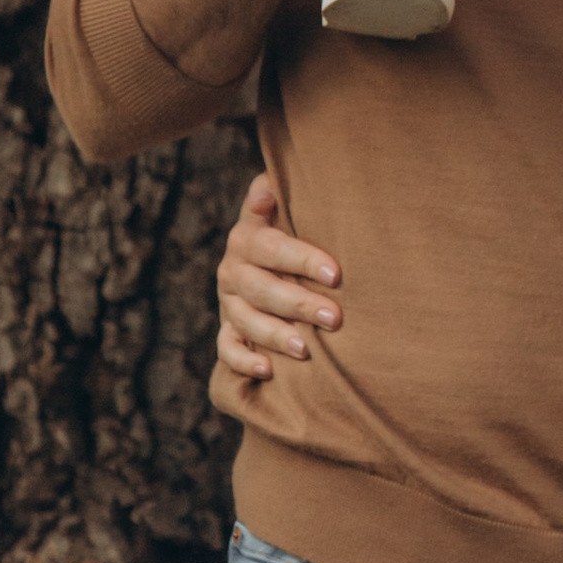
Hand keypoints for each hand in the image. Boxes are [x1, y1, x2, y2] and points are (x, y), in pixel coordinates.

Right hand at [216, 172, 343, 384]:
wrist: (271, 253)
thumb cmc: (294, 225)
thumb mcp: (287, 203)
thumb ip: (276, 192)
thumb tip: (266, 191)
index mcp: (248, 236)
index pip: (273, 248)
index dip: (303, 260)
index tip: (336, 274)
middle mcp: (233, 269)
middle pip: (261, 289)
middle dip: (299, 304)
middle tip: (334, 318)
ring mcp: (229, 301)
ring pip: (245, 320)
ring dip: (275, 335)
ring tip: (306, 348)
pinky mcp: (228, 328)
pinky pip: (227, 349)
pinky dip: (243, 361)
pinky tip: (268, 370)